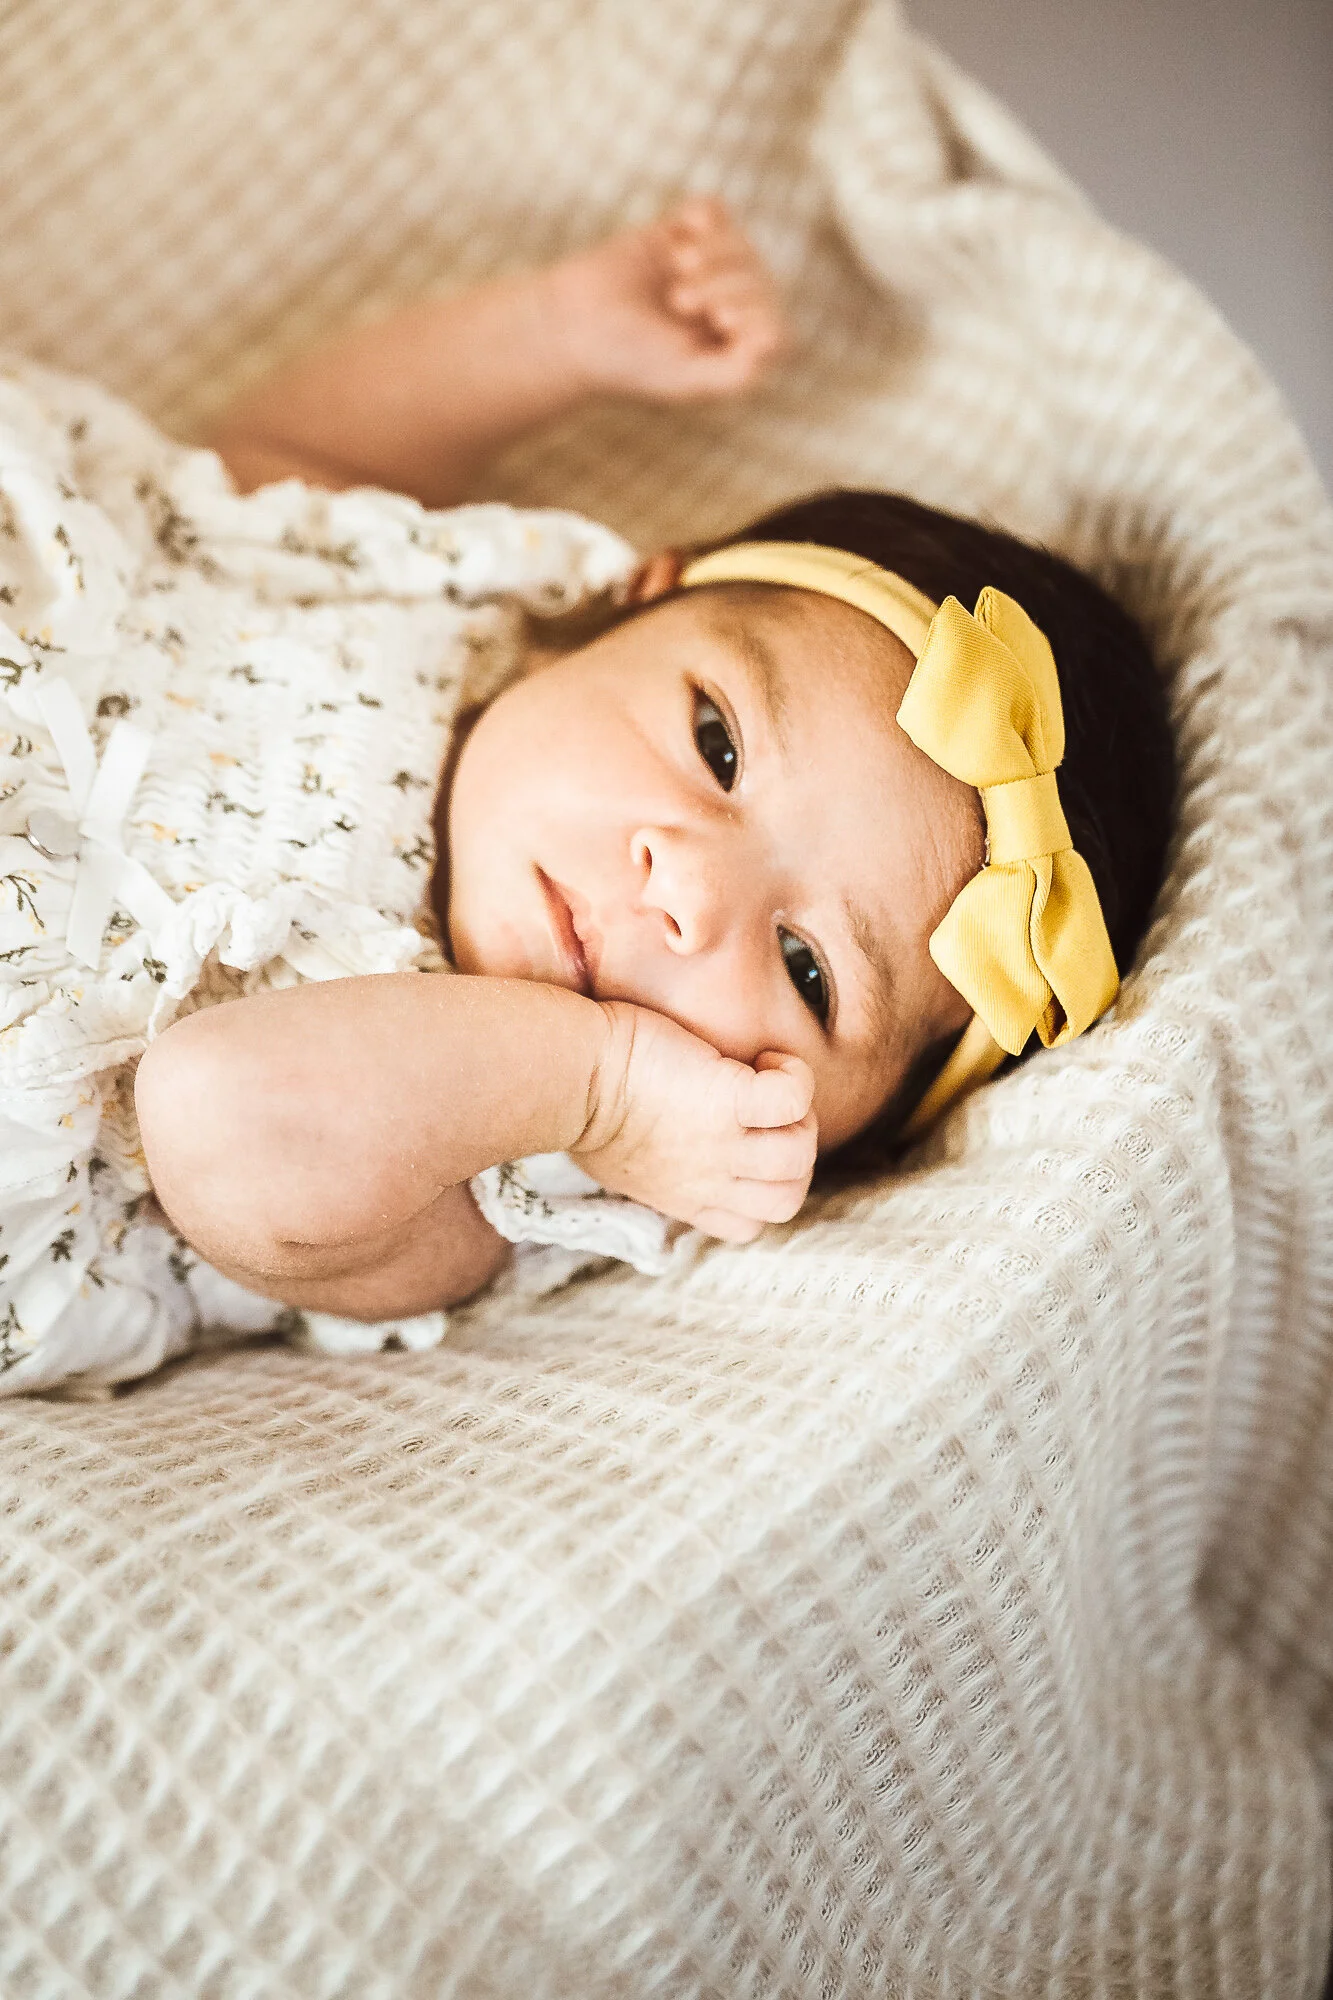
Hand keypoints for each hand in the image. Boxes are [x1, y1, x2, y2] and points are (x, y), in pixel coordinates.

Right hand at [545, 197, 786, 404]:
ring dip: (717, 252)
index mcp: (730, 347)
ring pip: (741, 245)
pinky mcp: (675, 234)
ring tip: (679, 267)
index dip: (757, 312)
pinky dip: (706, 215)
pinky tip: (688, 229)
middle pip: (761, 281)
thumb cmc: (627, 361)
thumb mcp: (685, 379)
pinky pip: (713, 210)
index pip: (774, 322)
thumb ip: (735, 374)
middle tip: (681, 300)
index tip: (720, 318)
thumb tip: (776, 340)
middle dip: (729, 285)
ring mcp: (703, 268)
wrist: (572, 327)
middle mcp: (723, 306)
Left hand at [571, 1000, 816, 1242]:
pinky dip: (793, 1077)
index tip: (741, 1145)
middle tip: (763, 1113)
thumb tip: (652, 1145)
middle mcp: (708, 1180)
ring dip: (796, 1118)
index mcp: (684, 1197)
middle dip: (791, 1157)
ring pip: (797, 1156)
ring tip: (767, 1083)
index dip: (760, 1189)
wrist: (569, 1076)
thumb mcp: (619, 1162)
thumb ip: (652, 1165)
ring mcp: (721, 1144)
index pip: (750, 1225)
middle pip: (786, 1199)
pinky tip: (767, 1061)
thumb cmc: (581, 1104)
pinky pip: (791, 1099)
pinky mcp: (726, 1097)